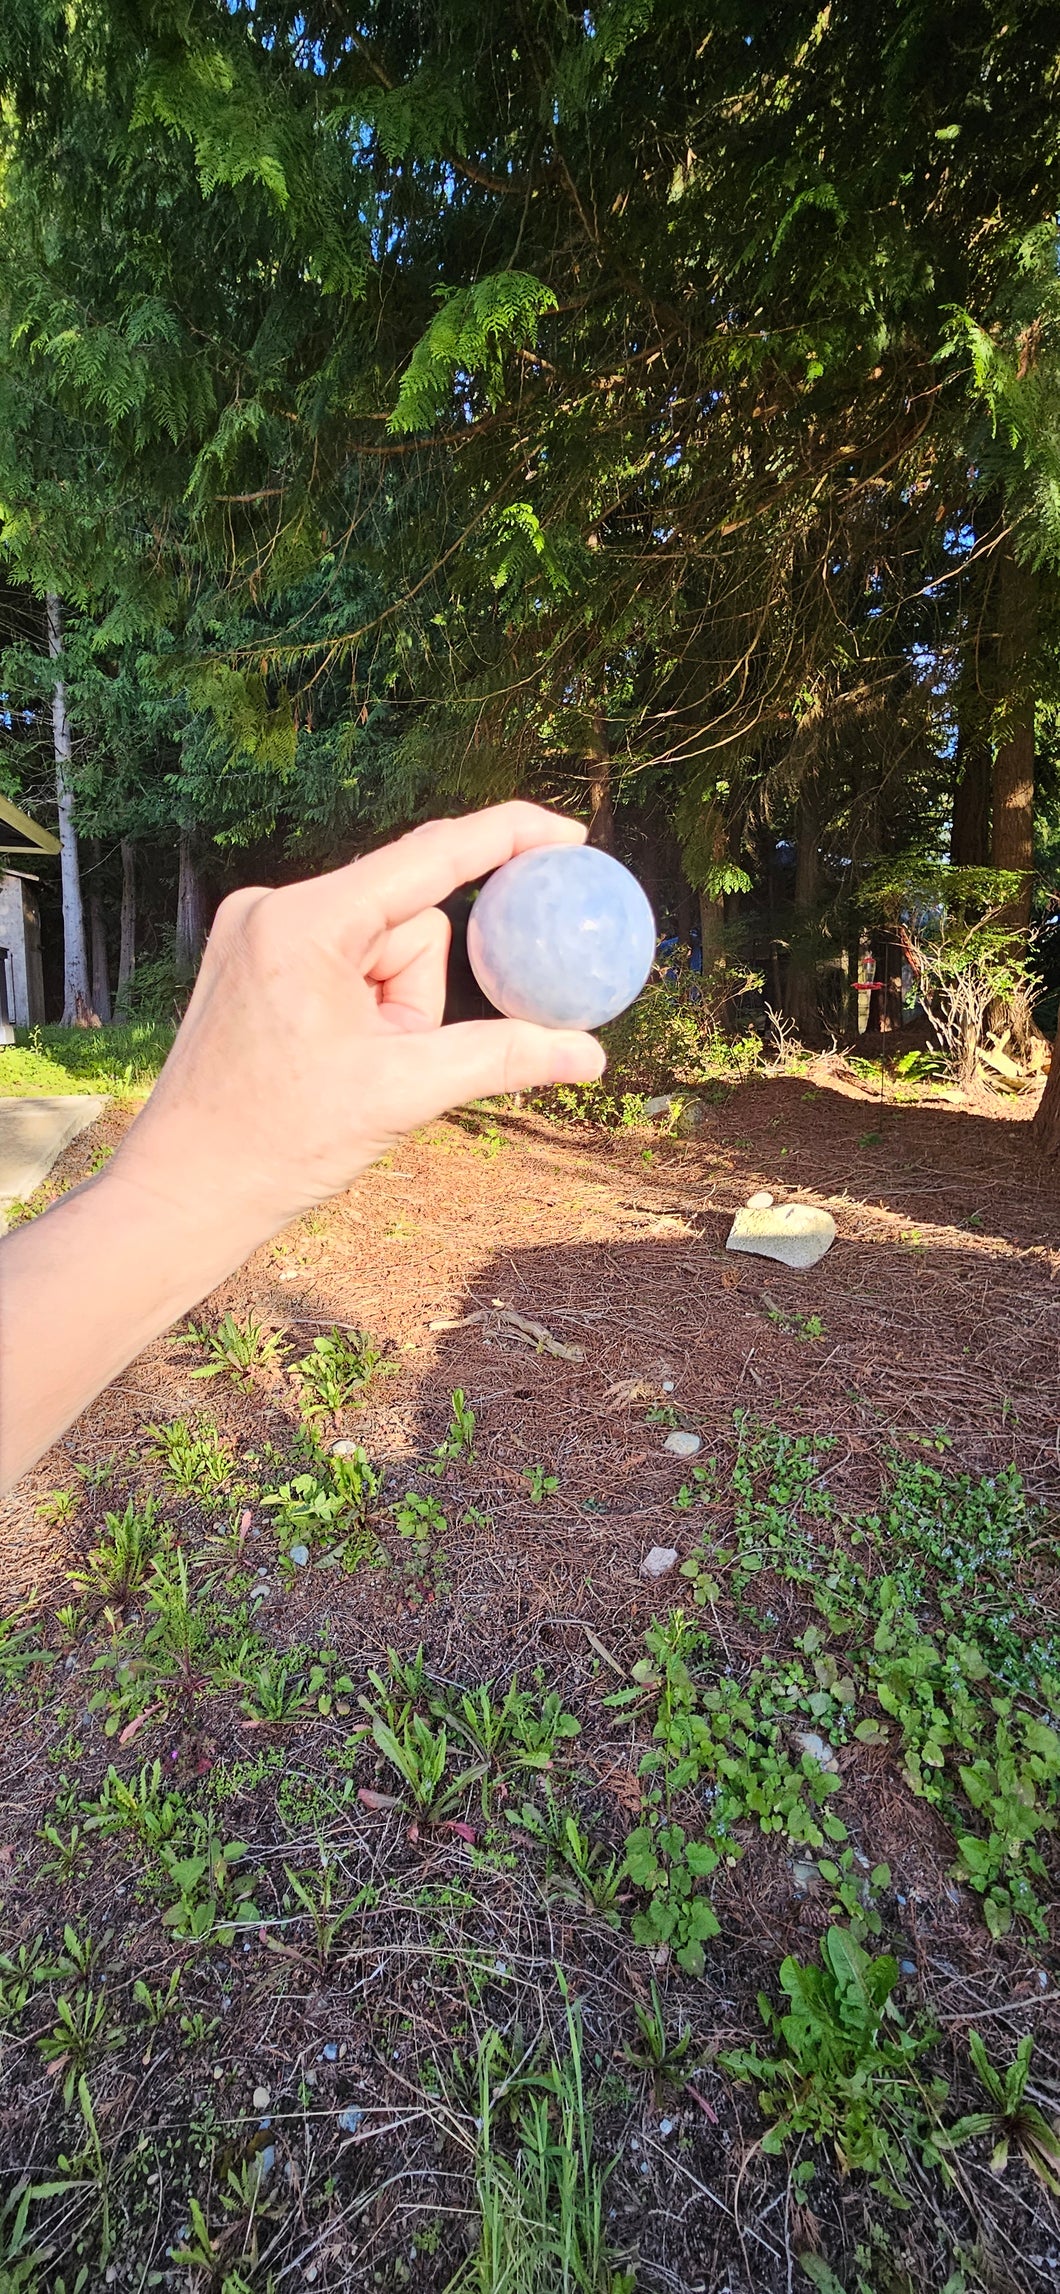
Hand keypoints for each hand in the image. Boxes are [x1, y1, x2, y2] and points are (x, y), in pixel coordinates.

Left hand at [115, 802, 605, 1243]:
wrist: (183, 1192)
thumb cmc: (277, 1144)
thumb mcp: (402, 1095)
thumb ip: (501, 1058)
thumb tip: (588, 1054)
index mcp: (306, 922)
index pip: (430, 857)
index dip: (507, 836)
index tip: (568, 835)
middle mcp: (275, 908)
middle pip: (409, 922)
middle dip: (418, 997)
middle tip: (387, 1060)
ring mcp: (259, 932)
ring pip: (381, 951)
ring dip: (391, 1013)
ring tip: (347, 1071)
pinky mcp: (254, 961)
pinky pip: (346, 966)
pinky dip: (364, 1011)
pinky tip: (330, 1061)